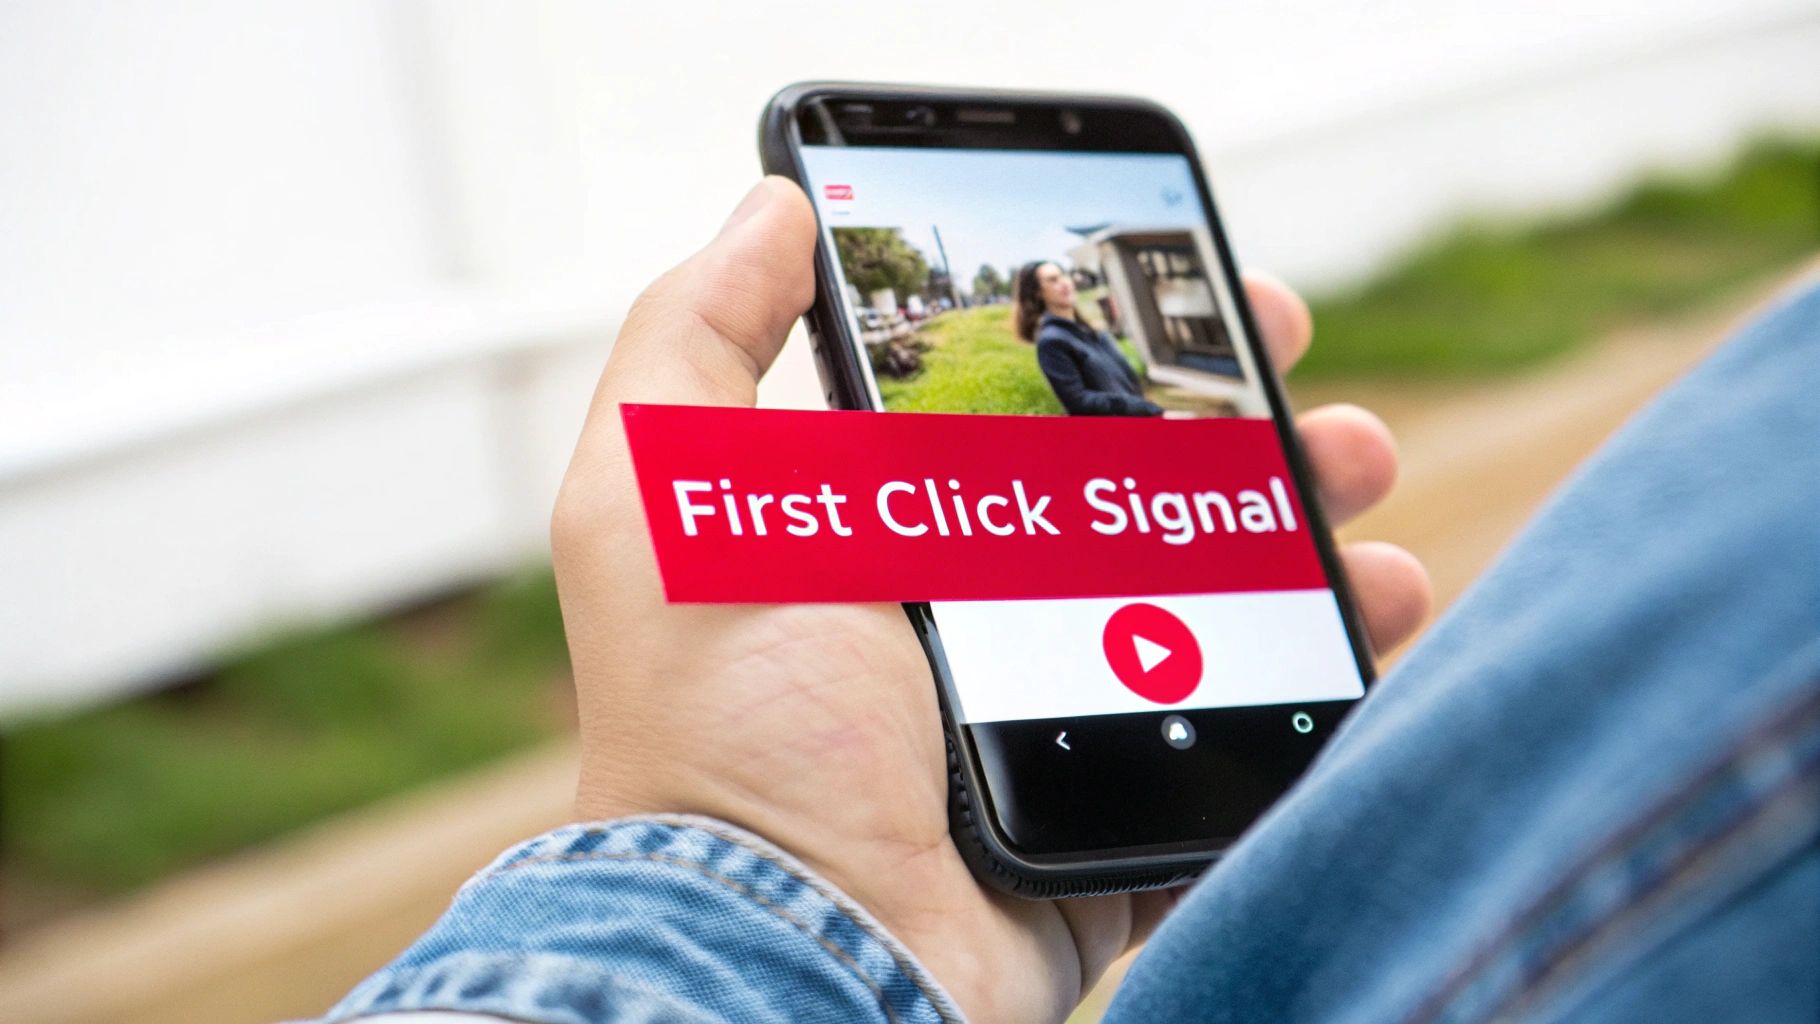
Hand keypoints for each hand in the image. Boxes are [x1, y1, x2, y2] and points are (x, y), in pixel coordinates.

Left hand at [551, 178, 1430, 1022]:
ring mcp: (1050, 719)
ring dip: (1301, 529)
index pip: (1016, 410)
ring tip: (1362, 481)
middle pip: (1133, 495)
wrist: (802, 957)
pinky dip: (1323, 669)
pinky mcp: (1115, 812)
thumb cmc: (728, 740)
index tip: (1192, 291)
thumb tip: (770, 207)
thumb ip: (697, 348)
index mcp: (880, 541)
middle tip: (1309, 384)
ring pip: (1208, 600)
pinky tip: (1379, 611)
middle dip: (1234, 424)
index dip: (1108, 344)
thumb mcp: (668, 509)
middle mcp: (968, 622)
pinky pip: (1243, 728)